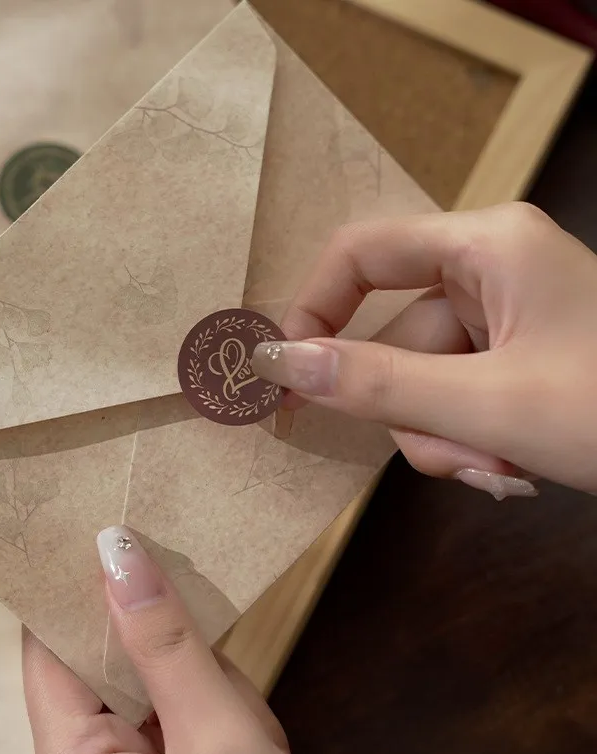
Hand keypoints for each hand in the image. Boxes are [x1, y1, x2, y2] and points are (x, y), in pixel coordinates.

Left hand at [23, 525, 316, 753]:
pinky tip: (255, 749)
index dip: (71, 586)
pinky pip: (186, 714)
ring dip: (213, 696)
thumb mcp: (217, 737)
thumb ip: (166, 640)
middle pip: (117, 659)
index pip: (47, 644)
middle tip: (222, 693)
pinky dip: (222, 718)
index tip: (108, 530)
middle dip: (177, 661)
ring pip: (163, 683)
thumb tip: (114, 547)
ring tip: (251, 742)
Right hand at [252, 202, 596, 498]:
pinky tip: (508, 467)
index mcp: (485, 245)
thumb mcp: (487, 404)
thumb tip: (278, 363)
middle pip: (393, 337)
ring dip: (440, 437)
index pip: (361, 253)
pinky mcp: (515, 362)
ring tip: (498, 468)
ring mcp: (504, 321)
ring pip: (421, 381)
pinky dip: (465, 440)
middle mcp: (489, 271)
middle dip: (410, 410)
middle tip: (450, 455)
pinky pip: (453, 399)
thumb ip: (375, 383)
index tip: (282, 374)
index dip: (312, 308)